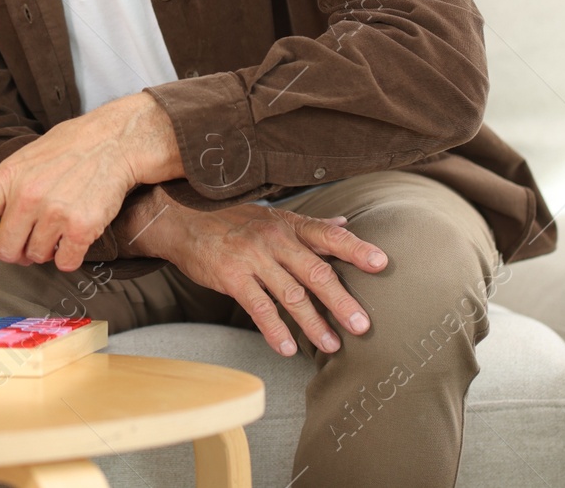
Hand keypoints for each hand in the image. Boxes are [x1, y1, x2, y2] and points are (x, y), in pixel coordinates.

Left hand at [0, 91, 180, 273]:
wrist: (114, 141)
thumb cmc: (68, 149)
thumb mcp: (25, 159)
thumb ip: (0, 188)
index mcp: (7, 177)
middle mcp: (27, 196)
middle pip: (6, 250)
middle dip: (18, 248)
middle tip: (36, 229)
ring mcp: (54, 213)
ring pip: (36, 258)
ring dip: (46, 250)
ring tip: (61, 220)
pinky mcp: (82, 227)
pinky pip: (65, 262)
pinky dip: (70, 255)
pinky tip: (78, 232)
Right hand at [142, 197, 386, 356]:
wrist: (182, 219)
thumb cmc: (232, 219)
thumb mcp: (272, 216)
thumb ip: (310, 225)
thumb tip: (345, 223)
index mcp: (289, 225)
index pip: (329, 235)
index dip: (356, 248)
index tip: (382, 263)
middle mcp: (275, 240)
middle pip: (316, 272)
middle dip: (341, 301)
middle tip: (362, 325)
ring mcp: (253, 258)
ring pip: (291, 295)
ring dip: (314, 323)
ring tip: (332, 345)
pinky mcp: (232, 277)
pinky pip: (259, 308)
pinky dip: (275, 330)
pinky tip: (288, 348)